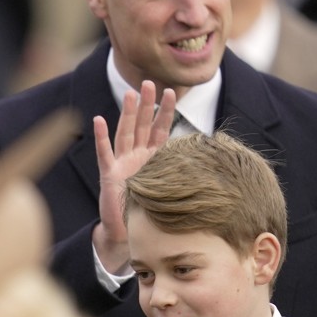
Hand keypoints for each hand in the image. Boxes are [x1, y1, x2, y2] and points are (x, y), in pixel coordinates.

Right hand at [91, 80, 175, 272]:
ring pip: (124, 133)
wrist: (129, 233)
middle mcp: (136, 157)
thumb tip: (217, 170)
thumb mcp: (173, 191)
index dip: (165, 112)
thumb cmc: (152, 212)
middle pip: (141, 125)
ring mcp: (121, 164)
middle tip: (148, 82)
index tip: (172, 92)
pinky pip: (105, 152)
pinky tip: (99, 119)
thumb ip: (186, 178)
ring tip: (129, 94)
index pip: (160, 130)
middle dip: (145, 104)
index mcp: (152, 159)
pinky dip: (101, 136)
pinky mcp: (109, 174)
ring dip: (126, 114)